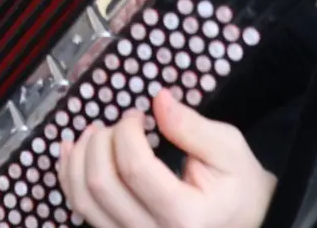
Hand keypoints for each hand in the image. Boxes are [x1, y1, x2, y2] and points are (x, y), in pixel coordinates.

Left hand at [58, 87, 275, 227]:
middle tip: (117, 125)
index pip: (135, 168)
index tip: (137, 115)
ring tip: (91, 134)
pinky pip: (82, 209)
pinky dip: (70, 177)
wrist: (245, 222)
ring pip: (83, 200)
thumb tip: (158, 100)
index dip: (126, 132)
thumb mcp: (229, 150)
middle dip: (100, 142)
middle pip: (102, 184)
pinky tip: (73, 152)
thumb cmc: (239, 187)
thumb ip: (191, 126)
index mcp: (186, 217)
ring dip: (78, 158)